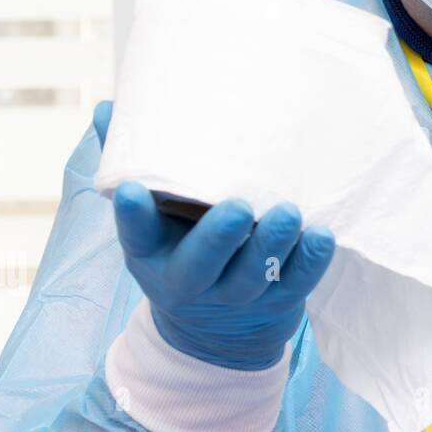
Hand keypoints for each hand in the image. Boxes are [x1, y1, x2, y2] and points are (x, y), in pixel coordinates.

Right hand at [93, 101, 336, 368]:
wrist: (217, 325)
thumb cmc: (180, 242)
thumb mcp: (152, 215)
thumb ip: (134, 162)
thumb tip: (109, 107)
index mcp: (152, 253)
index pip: (136, 235)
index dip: (132, 216)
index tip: (132, 190)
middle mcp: (190, 280)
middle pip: (200, 265)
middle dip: (219, 238)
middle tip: (239, 207)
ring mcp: (236, 295)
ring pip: (252, 276)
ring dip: (272, 245)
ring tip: (289, 213)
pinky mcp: (277, 300)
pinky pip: (295, 284)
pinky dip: (310, 261)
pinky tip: (322, 235)